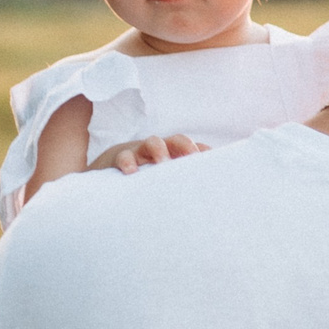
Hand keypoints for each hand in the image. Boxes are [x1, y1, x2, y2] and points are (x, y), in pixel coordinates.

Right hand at [91, 133, 205, 175]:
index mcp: (175, 153)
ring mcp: (142, 152)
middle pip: (177, 140)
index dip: (203, 151)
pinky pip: (125, 157)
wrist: (114, 164)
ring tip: (163, 164)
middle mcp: (162, 149)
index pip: (195, 148)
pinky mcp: (122, 158)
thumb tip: (210, 188)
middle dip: (186, 146)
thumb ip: (186, 180)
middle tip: (193, 158)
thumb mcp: (168, 176)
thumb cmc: (150, 174)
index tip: (213, 160)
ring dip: (160, 150)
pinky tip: (131, 172)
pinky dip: (128, 163)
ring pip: (152, 143)